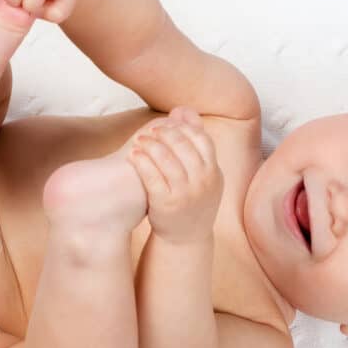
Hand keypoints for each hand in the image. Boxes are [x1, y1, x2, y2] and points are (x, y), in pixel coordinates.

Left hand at [126, 107, 222, 244]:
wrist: (187, 237)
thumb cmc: (192, 199)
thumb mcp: (201, 172)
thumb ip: (193, 141)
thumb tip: (182, 110)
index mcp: (213, 172)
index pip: (201, 139)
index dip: (182, 128)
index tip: (167, 125)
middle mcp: (202, 182)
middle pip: (182, 146)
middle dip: (164, 134)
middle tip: (150, 131)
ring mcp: (185, 194)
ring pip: (166, 160)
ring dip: (150, 145)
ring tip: (139, 141)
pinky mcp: (166, 205)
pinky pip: (152, 178)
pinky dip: (141, 163)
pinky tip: (133, 155)